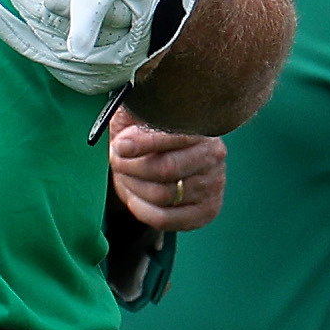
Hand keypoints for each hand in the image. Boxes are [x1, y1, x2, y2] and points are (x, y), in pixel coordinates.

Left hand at [108, 115, 223, 230]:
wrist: (163, 162)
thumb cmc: (147, 134)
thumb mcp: (139, 114)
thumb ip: (134, 110)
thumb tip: (125, 117)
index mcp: (199, 127)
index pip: (173, 137)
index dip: (142, 143)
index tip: (119, 146)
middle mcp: (213, 156)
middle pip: (165, 169)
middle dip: (131, 166)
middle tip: (117, 161)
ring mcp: (213, 185)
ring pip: (162, 195)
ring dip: (133, 187)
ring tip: (125, 176)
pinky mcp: (207, 211)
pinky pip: (167, 219)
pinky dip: (143, 211)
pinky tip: (134, 199)